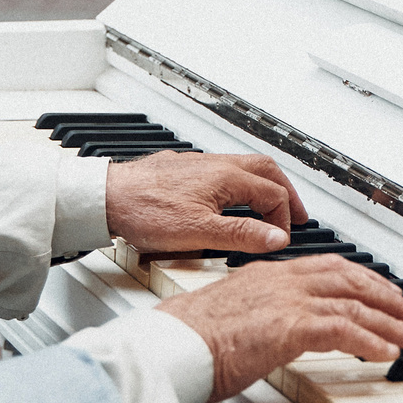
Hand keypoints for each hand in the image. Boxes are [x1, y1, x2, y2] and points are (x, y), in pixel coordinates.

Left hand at [106, 152, 309, 256]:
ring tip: (268, 205)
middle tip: (296, 213)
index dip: (284, 218)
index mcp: (227, 177)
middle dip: (286, 192)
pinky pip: (223, 171)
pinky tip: (227, 199)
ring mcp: (199, 164)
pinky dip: (239, 185)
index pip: (273, 194)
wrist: (106, 198)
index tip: (282, 238)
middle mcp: (216, 164)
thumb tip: (276, 238)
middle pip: (266, 170)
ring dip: (263, 186)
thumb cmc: (145, 211)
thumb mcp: (199, 232)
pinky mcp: (183, 169)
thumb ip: (241, 235)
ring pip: (244, 167)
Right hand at [163, 256, 402, 402]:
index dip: (363, 279)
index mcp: (267, 275)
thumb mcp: (228, 320)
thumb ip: (256, 320)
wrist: (168, 348)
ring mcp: (286, 300)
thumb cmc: (185, 342)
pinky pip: (344, 329)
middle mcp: (281, 280)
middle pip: (351, 278)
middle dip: (388, 296)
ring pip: (355, 302)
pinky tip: (387, 353)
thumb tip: (266, 337)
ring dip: (391, 321)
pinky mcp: (289, 326)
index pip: (328, 267)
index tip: (384, 292)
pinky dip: (371, 340)